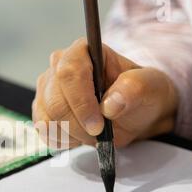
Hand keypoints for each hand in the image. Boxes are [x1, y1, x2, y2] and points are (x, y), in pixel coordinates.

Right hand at [33, 38, 178, 147]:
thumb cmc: (139, 95)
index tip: (98, 125)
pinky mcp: (41, 111)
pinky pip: (45, 132)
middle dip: (79, 125)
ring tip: (94, 132)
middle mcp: (58, 67)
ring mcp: (46, 90)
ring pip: (47, 120)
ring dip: (73, 134)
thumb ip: (134, 88)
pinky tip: (81, 134)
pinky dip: (65, 140)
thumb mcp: (149, 87)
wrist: (132, 113)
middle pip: (55, 101)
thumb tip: (110, 103)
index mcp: (83, 52)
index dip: (81, 102)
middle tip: (101, 133)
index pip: (69, 73)